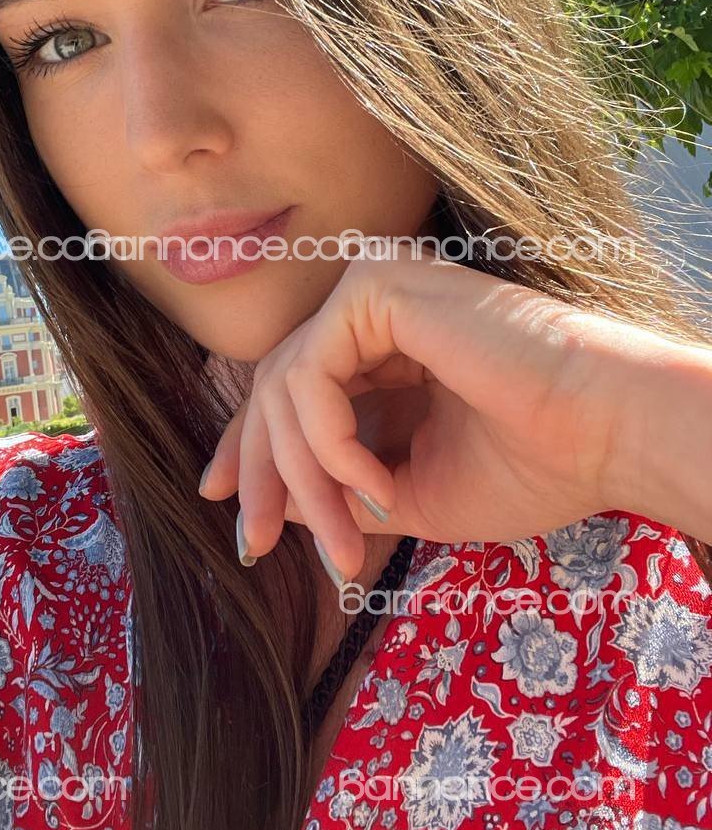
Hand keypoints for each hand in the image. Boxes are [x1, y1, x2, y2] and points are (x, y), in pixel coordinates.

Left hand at [198, 250, 688, 583]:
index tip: (226, 508)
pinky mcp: (376, 286)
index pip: (293, 388)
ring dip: (303, 477)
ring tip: (344, 541)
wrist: (603, 435)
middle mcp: (374, 308)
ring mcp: (373, 290)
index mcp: (387, 346)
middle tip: (253, 543)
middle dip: (260, 473)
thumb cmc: (531, 465)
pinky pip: (310, 374)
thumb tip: (274, 505)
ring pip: (285, 385)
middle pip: (275, 386)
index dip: (253, 450)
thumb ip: (340, 490)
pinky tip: (371, 482)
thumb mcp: (413, 493)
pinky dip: (328, 440)